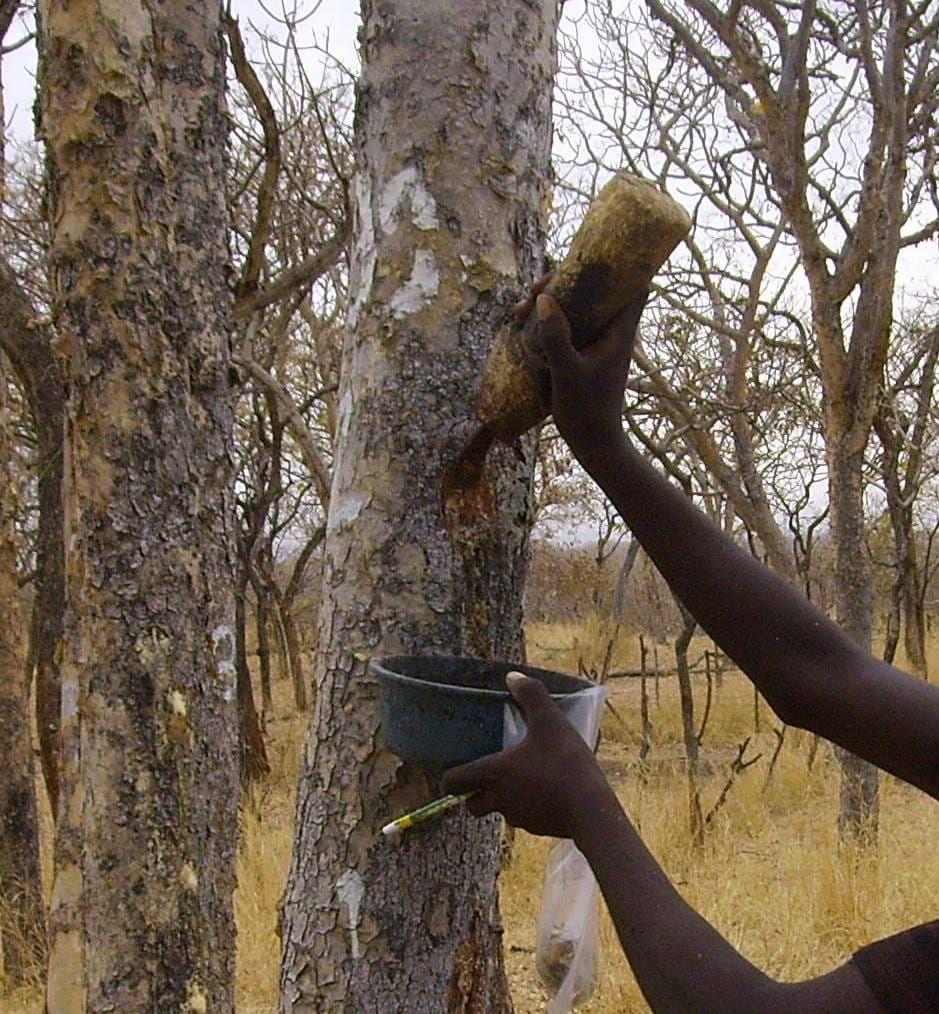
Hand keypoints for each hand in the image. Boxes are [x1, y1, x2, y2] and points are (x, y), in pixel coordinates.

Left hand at [441, 673, 613, 840]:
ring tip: (523, 778)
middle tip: (489, 774)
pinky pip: (525, 817)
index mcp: (493, 774)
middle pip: (472, 805)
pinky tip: (547, 790)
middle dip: (475, 793)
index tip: (458, 767)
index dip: (450, 778)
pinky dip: (529, 806)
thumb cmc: (564, 762)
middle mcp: (499, 800)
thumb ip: (530, 695)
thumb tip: (512, 676)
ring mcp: (519, 818)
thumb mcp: (549, 720)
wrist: (592, 810)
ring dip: (504, 798)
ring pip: (500, 810)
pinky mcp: (539, 828)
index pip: (453, 783)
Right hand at [514, 276, 647, 462]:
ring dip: (550, 303)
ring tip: (519, 311)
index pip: (635, 287)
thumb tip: (544, 299)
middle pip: (596, 291)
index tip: (591, 259)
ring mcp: (595, 343)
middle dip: (565, 282)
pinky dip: (547, 322)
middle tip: (536, 289)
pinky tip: (521, 326)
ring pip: (576, 308)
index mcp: (620, 332)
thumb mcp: (567, 372)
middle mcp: (611, 332)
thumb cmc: (586, 410)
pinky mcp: (581, 354)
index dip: (620, 267)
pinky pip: (566, 326)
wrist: (593, 442)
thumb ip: (556, 336)